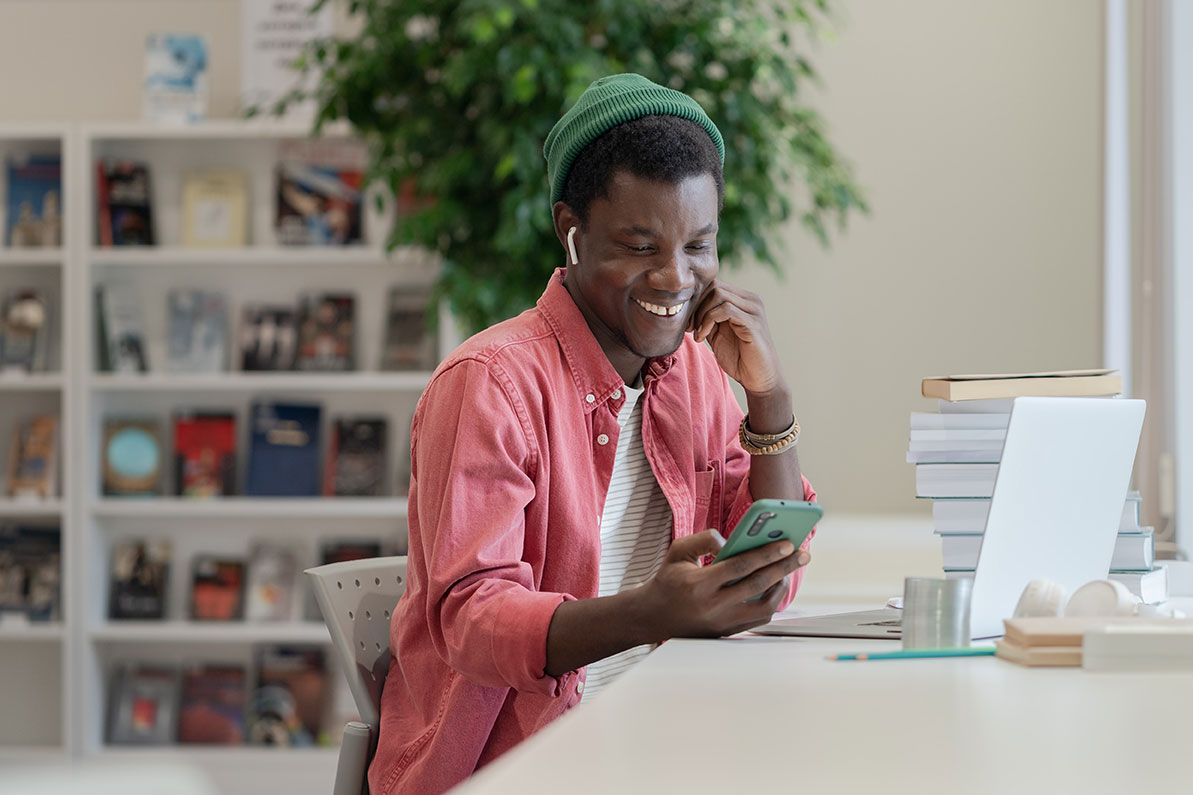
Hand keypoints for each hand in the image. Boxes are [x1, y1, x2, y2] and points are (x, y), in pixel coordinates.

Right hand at [634, 529, 810, 640]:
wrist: (653, 617)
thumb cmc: (668, 580)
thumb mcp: (678, 551)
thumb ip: (704, 539)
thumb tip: (732, 540)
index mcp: (700, 585)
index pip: (740, 567)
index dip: (766, 554)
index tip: (788, 543)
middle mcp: (714, 607)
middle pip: (758, 585)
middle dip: (784, 567)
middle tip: (803, 553)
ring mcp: (723, 623)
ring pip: (764, 607)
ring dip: (781, 586)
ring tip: (789, 568)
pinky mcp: (728, 632)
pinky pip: (758, 618)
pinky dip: (771, 601)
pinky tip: (776, 585)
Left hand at [688, 280, 784, 395]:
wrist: (759, 379)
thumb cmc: (739, 358)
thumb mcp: (718, 333)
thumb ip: (708, 317)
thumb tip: (687, 305)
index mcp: (744, 300)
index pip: (714, 284)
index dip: (696, 300)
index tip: (688, 321)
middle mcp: (752, 300)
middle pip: (714, 286)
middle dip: (696, 305)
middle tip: (690, 327)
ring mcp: (754, 310)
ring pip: (718, 294)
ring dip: (701, 314)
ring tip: (698, 333)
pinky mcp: (753, 323)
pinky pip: (725, 310)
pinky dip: (708, 321)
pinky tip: (703, 337)